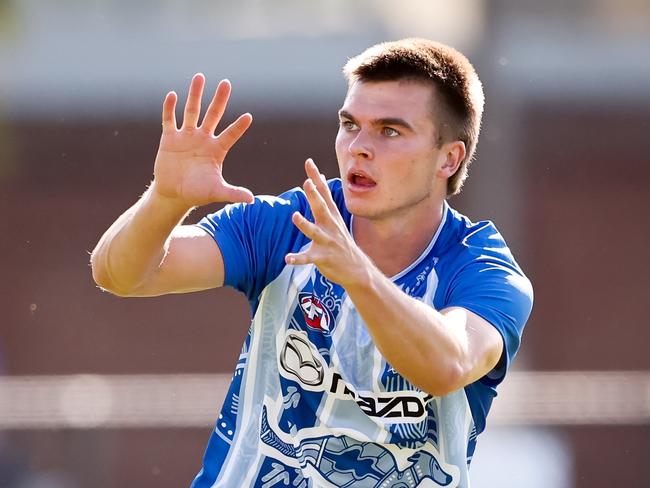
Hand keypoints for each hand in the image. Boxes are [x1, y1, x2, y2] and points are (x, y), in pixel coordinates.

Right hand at [152, 73, 253, 208]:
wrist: (174, 194)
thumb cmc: (197, 193)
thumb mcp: (216, 192)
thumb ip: (233, 193)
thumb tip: (251, 200)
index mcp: (217, 150)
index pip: (230, 135)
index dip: (239, 127)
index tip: (248, 116)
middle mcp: (203, 139)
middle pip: (213, 114)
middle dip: (220, 99)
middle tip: (227, 83)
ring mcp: (186, 136)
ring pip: (192, 111)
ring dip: (195, 95)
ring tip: (200, 77)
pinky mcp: (169, 138)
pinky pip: (169, 120)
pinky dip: (170, 108)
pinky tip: (172, 95)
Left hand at [285, 159, 370, 286]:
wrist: (357, 269)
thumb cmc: (342, 242)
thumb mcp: (336, 218)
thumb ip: (325, 199)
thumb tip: (318, 179)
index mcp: (331, 216)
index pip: (323, 192)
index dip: (316, 177)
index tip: (309, 162)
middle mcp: (330, 226)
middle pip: (321, 208)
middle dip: (314, 196)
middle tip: (307, 183)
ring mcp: (327, 242)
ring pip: (314, 232)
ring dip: (305, 224)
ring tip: (295, 216)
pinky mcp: (322, 258)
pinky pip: (308, 258)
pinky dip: (298, 258)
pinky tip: (288, 258)